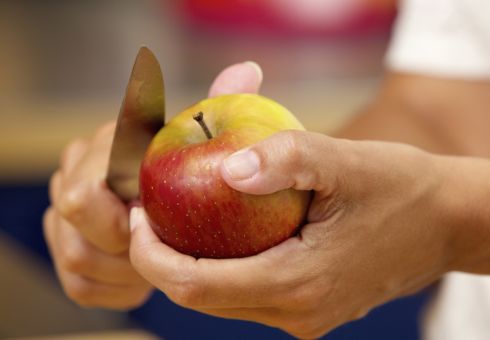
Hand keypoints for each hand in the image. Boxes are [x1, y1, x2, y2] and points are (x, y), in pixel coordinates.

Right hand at [44, 61, 262, 308]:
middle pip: (73, 221)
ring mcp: (65, 219)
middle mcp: (74, 177)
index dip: (120, 216)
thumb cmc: (196, 168)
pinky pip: (82, 287)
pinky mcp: (72, 257)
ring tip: (163, 259)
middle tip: (165, 243)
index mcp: (102, 147)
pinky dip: (119, 289)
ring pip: (75, 256)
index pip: (88, 189)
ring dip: (124, 268)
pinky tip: (148, 280)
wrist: (178, 210)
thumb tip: (248, 70)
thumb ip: (222, 103)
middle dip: (121, 242)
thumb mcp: (209, 136)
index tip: (156, 223)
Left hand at [129, 132, 453, 335]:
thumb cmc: (404, 187)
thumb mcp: (348, 160)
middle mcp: (298, 313)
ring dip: (193, 264)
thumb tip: (226, 167)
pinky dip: (226, 267)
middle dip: (162, 261)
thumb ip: (286, 158)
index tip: (137, 216)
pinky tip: (227, 231)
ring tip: (181, 217)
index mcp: (299, 283)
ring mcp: (308, 317)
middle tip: (150, 212)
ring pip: (224, 301)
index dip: (151, 255)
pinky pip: (251, 296)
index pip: (195, 285)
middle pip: (202, 300)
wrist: (453, 222)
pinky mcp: (315, 308)